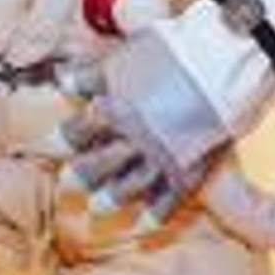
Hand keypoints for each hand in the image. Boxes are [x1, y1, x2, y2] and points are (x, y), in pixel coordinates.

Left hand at [47, 29, 230, 226]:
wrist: (224, 58)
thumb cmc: (174, 51)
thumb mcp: (126, 56)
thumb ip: (90, 73)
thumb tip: (60, 79)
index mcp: (115, 109)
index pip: (79, 132)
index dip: (63, 140)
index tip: (49, 147)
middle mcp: (135, 138)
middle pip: (100, 164)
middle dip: (82, 174)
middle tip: (67, 184)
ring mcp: (163, 157)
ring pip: (130, 186)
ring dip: (113, 197)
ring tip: (97, 207)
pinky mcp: (190, 168)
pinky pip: (170, 199)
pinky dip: (156, 212)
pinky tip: (143, 223)